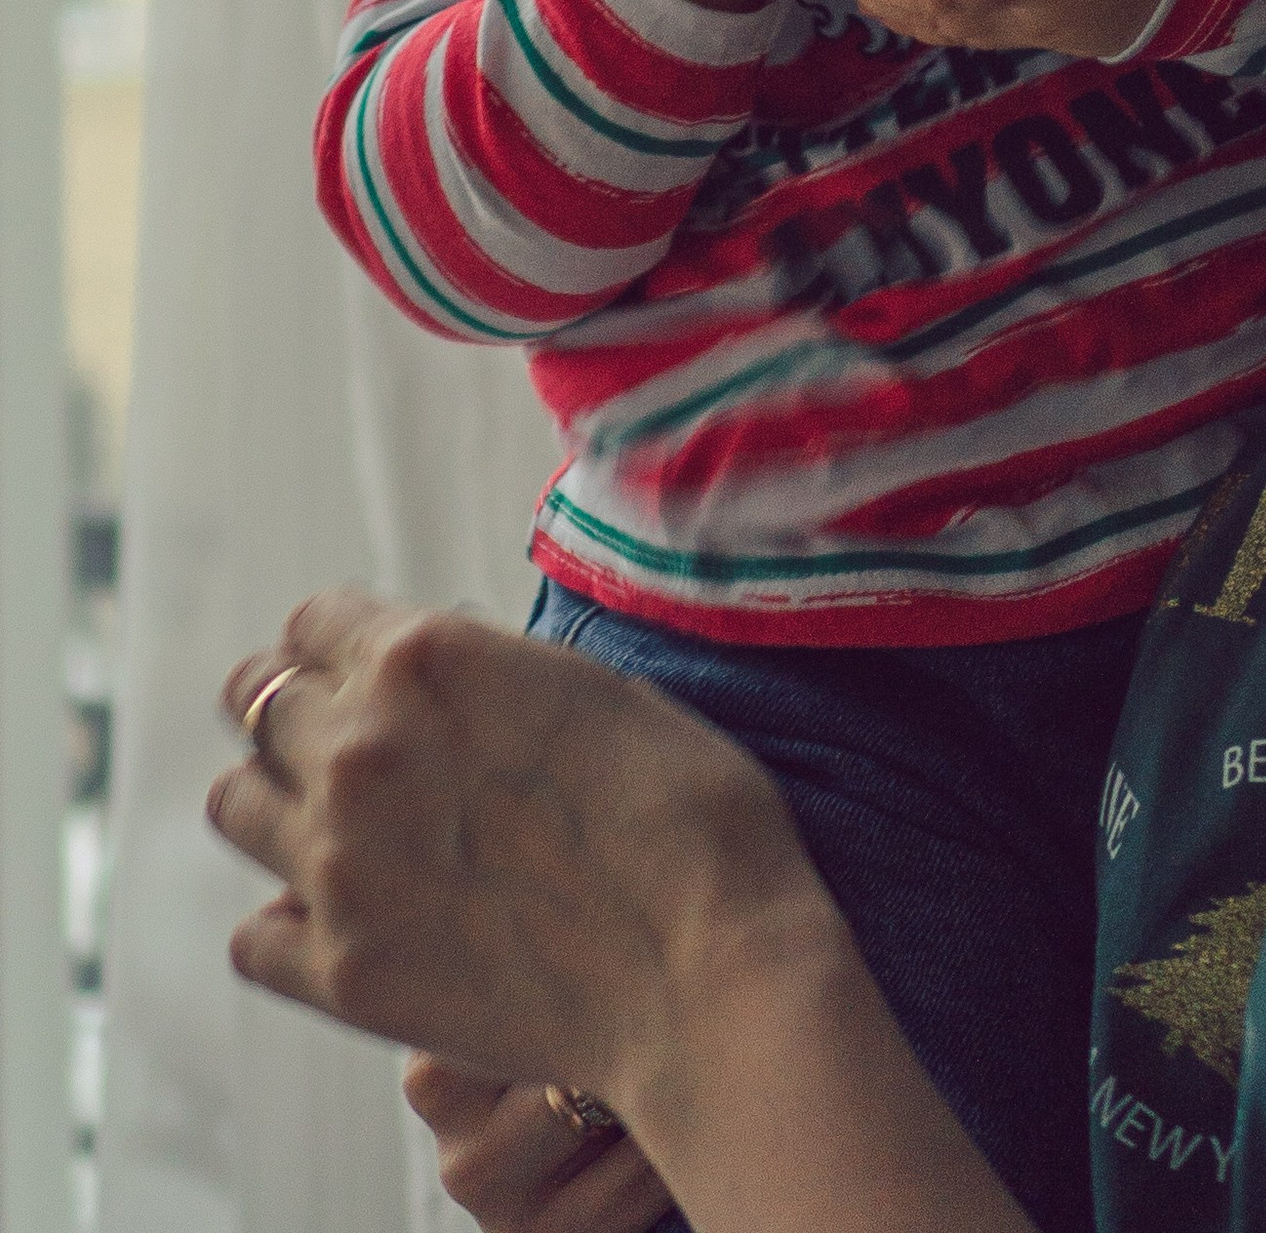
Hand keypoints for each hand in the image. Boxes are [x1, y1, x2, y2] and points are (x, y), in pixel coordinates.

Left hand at [211, 590, 1033, 1232]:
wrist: (704, 971)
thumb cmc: (684, 812)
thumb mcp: (591, 688)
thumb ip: (485, 673)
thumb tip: (437, 681)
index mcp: (424, 658)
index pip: (311, 621)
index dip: (342, 641)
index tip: (365, 666)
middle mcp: (359, 750)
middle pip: (257, 700)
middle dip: (297, 708)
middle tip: (341, 737)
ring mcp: (337, 867)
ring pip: (234, 806)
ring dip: (275, 800)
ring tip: (333, 821)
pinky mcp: (340, 972)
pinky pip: (252, 935)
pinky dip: (286, 921)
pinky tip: (342, 916)